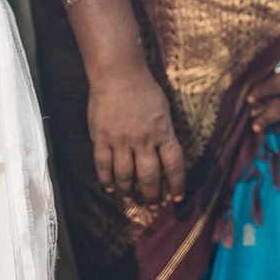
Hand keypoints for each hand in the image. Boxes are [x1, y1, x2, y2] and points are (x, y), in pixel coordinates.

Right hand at [87, 66, 185, 203]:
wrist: (118, 74)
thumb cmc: (144, 90)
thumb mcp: (164, 111)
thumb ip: (164, 134)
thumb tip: (166, 157)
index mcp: (163, 132)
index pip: (174, 165)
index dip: (177, 184)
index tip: (177, 197)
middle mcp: (143, 139)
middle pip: (149, 177)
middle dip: (152, 195)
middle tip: (152, 205)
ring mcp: (121, 140)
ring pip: (125, 176)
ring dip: (128, 192)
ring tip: (130, 199)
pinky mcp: (102, 138)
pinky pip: (103, 166)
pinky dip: (106, 180)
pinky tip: (110, 187)